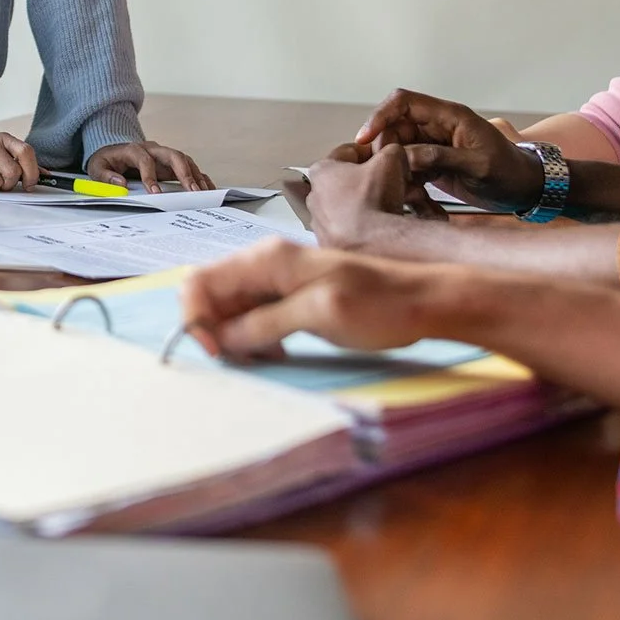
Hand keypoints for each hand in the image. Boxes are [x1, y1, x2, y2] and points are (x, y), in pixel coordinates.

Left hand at [87, 140, 211, 193]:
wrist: (113, 151)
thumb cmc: (107, 160)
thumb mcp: (97, 167)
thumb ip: (105, 176)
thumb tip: (120, 183)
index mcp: (133, 149)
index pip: (145, 160)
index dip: (150, 175)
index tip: (155, 192)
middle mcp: (152, 149)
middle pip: (172, 155)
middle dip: (184, 172)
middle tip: (192, 191)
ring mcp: (163, 155)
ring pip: (184, 160)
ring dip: (195, 175)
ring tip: (203, 192)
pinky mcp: (170, 164)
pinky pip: (188, 167)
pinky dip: (199, 176)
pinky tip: (207, 188)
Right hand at [178, 239, 455, 360]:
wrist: (424, 302)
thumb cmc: (379, 305)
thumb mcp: (320, 314)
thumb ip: (265, 323)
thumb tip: (220, 338)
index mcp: (268, 259)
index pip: (201, 281)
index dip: (196, 318)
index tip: (217, 353)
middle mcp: (265, 262)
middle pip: (211, 294)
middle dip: (214, 330)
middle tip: (241, 361)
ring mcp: (277, 277)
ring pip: (229, 307)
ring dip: (234, 336)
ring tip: (263, 358)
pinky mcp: (289, 295)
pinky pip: (252, 314)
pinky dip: (253, 336)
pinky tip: (275, 352)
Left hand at [303, 143, 446, 249]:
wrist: (371, 243)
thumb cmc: (373, 201)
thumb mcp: (390, 161)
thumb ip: (390, 150)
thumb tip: (393, 153)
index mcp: (321, 171)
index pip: (348, 152)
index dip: (372, 152)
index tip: (385, 158)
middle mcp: (314, 197)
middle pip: (348, 180)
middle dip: (372, 180)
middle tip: (394, 183)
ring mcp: (320, 223)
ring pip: (350, 205)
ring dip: (370, 202)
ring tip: (393, 204)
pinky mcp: (330, 243)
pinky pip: (350, 228)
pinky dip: (366, 225)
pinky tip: (382, 224)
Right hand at [353, 89, 543, 211]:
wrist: (526, 189)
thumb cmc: (509, 172)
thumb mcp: (478, 165)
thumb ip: (442, 157)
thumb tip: (406, 156)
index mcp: (449, 116)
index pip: (403, 102)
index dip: (379, 116)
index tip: (364, 139)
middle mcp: (437, 126)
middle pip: (393, 127)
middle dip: (384, 150)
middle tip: (388, 174)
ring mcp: (433, 144)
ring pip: (396, 149)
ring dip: (394, 168)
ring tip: (407, 191)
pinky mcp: (432, 162)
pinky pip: (407, 166)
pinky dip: (405, 181)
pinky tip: (414, 198)